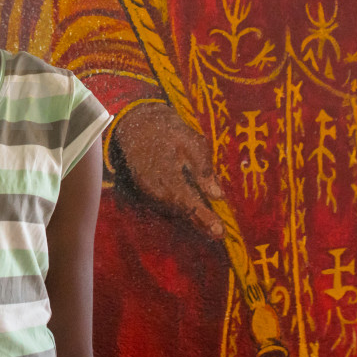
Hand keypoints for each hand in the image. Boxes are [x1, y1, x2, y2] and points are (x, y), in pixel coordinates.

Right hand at [112, 101, 224, 239]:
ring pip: (173, 209)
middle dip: (200, 221)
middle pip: (182, 212)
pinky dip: (178, 204)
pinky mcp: (144, 189)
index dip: (205, 220)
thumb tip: (217, 195)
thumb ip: (204, 170)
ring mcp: (147, 191)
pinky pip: (164, 202)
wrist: (136, 123)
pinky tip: (189, 202)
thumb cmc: (167, 130)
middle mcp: (156, 190)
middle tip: (219, 230)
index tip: (220, 233)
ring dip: (189, 213)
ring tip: (207, 218)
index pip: (190, 205)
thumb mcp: (192, 142)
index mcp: (169, 178)